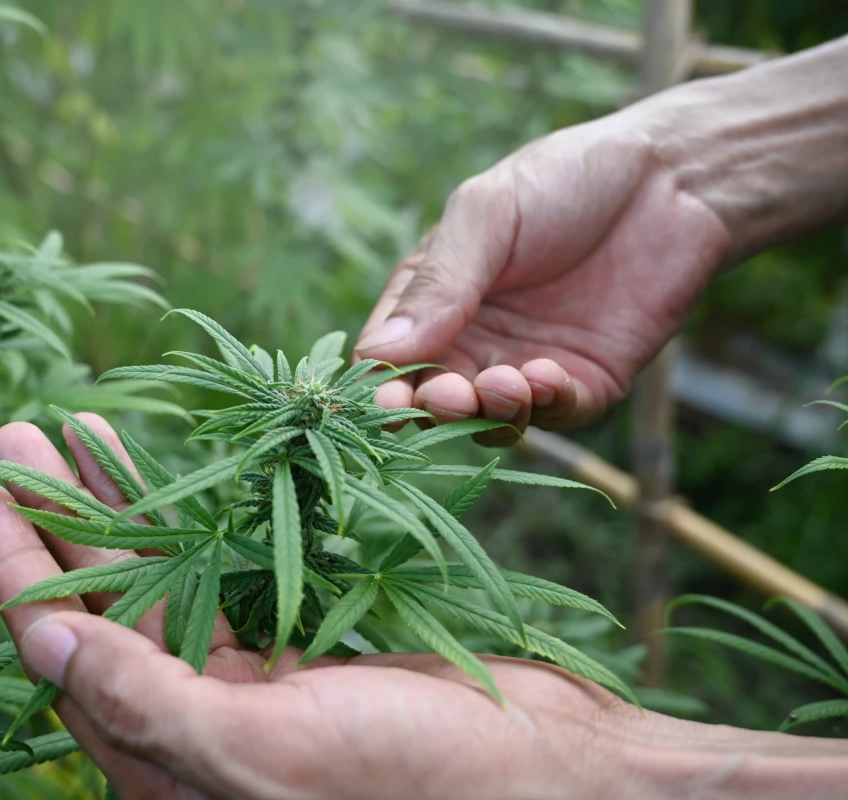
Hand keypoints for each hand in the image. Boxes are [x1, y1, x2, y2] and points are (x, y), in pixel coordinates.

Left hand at [0, 414, 847, 798]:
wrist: (555, 774)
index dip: (16, 568)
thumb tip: (42, 639)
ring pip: (159, 577)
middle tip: (19, 433)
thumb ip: (151, 705)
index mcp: (169, 763)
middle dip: (58, 516)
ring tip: (82, 429)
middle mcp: (195, 724)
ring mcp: (247, 686)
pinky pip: (223, 572)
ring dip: (121, 503)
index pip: (64, 651)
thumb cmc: (420, 777)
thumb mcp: (274, 752)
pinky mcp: (297, 653)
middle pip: (102, 603)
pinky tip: (181, 469)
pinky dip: (197, 515)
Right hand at [355, 111, 730, 443]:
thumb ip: (437, 283)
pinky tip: (544, 378)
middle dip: (436, 407)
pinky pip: (555, 414)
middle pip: (435, 399)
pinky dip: (544, 407)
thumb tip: (379, 352)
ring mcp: (527, 365)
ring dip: (490, 414)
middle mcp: (473, 341)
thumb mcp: (484, 215)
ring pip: (491, 420)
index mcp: (433, 300)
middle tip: (448, 394)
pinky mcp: (586, 383)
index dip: (383, 384)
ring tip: (505, 384)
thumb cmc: (563, 180)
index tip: (388, 398)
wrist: (671, 177)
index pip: (389, 357)